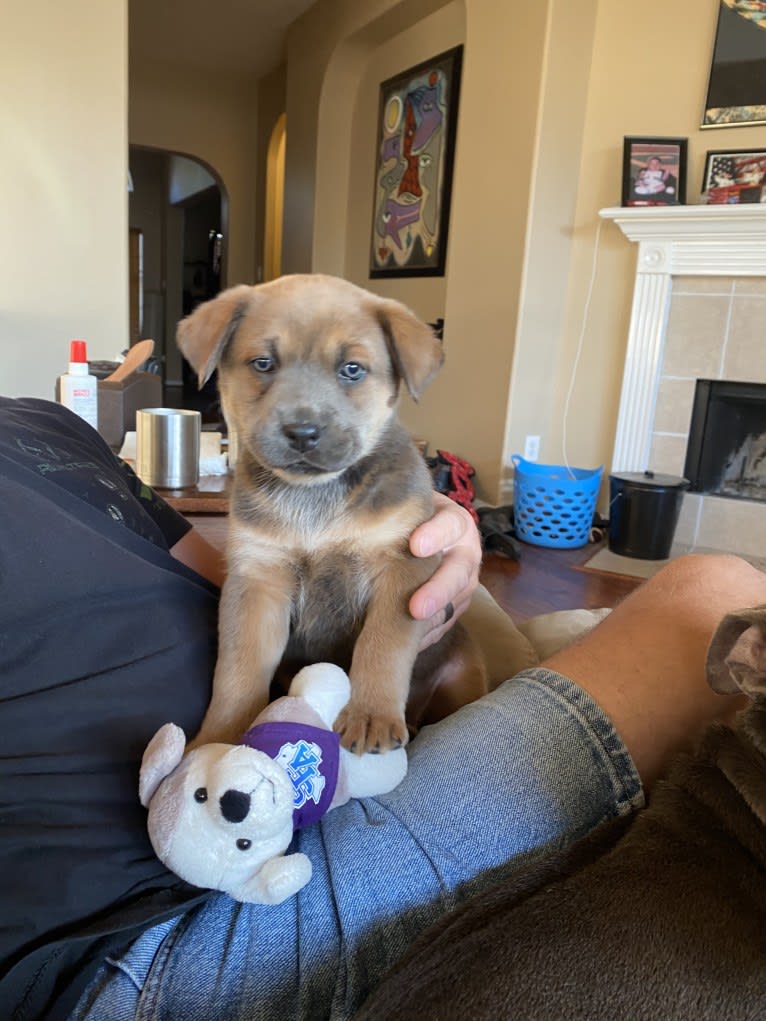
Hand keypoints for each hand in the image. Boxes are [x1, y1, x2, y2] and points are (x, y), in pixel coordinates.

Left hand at [409, 493, 481, 649]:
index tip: (416, 546)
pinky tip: (407, 642)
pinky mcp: (457, 606)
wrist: (425, 532)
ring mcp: (465, 583)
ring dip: (432, 619)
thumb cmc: (411, 517)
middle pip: (459, 572)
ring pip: (456, 603)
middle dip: (437, 591)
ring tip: (409, 635)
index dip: (435, 535)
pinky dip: (427, 634)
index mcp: (456, 523)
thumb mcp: (408, 506)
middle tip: (416, 608)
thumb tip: (356, 517)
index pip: (450, 525)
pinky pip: (445, 624)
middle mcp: (466, 553)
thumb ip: (394, 511)